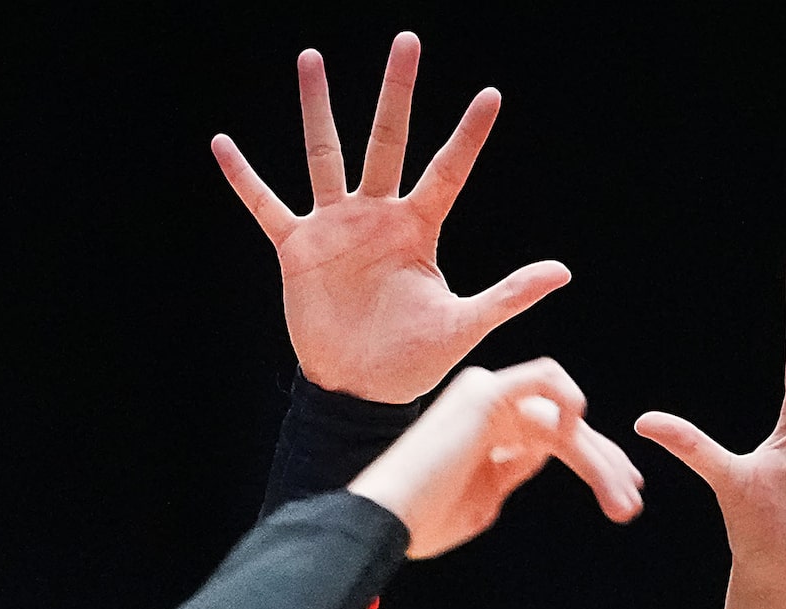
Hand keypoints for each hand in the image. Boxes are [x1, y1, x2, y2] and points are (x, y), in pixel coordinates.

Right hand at [213, 34, 568, 403]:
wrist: (360, 390)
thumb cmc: (413, 361)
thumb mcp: (465, 325)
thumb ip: (509, 294)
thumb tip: (563, 271)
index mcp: (418, 228)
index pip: (448, 170)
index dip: (469, 135)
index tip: (492, 96)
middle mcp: (377, 216)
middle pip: (387, 139)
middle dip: (397, 92)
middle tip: (408, 41)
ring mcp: (335, 227)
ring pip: (325, 154)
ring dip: (318, 108)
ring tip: (312, 57)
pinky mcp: (297, 247)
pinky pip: (266, 205)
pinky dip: (244, 178)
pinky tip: (223, 144)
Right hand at [347, 359, 642, 557]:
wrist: (387, 521)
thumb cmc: (425, 518)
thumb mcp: (486, 495)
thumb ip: (515, 468)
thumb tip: (551, 449)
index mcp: (486, 424)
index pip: (555, 433)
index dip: (597, 459)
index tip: (626, 491)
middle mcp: (487, 400)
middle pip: (566, 424)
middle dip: (604, 463)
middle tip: (630, 503)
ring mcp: (486, 392)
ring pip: (563, 416)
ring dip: (597, 458)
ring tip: (618, 500)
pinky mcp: (486, 393)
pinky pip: (546, 381)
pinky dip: (571, 404)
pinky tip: (583, 442)